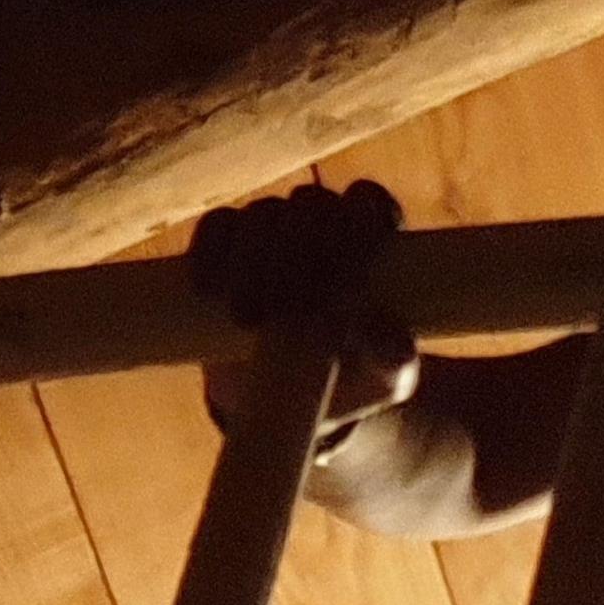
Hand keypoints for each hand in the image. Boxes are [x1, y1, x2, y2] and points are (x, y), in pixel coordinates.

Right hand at [188, 179, 420, 438]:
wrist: (293, 401)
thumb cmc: (354, 379)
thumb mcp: (385, 378)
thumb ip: (395, 357)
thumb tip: (385, 333)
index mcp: (371, 244)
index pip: (369, 204)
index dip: (360, 219)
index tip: (347, 266)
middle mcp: (323, 227)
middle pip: (312, 204)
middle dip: (299, 250)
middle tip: (285, 306)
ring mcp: (272, 231)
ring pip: (263, 213)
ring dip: (252, 259)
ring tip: (247, 318)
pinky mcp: (227, 243)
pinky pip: (217, 226)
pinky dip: (211, 251)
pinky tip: (208, 290)